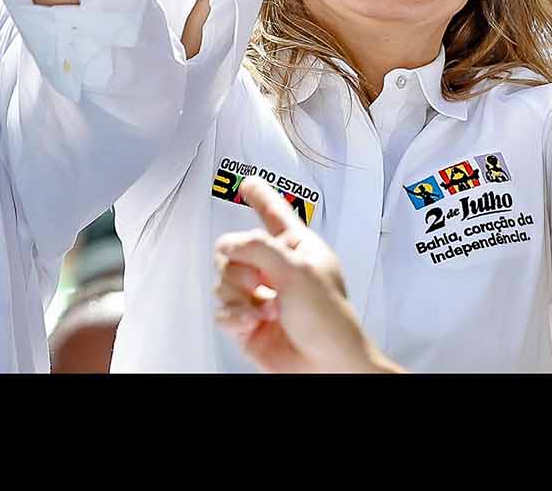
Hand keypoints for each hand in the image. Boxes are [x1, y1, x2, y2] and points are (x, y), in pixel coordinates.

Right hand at [213, 177, 397, 373]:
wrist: (326, 367)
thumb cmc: (329, 321)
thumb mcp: (297, 271)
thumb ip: (258, 248)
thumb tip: (228, 243)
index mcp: (296, 248)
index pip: (274, 213)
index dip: (260, 197)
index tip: (247, 184)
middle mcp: (275, 269)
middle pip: (233, 251)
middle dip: (242, 269)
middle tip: (262, 283)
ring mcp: (260, 296)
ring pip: (223, 280)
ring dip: (241, 297)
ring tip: (267, 311)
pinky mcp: (247, 321)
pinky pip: (222, 308)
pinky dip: (235, 316)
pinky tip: (252, 322)